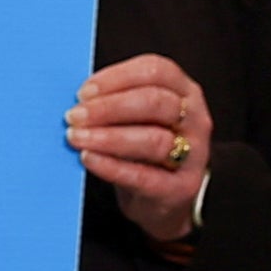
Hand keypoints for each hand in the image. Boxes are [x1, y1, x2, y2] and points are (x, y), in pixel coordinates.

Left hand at [69, 51, 210, 252]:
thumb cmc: (144, 149)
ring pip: (153, 140)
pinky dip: (111, 166)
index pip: (155, 71)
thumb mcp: (139, 117)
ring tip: (76, 138)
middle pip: (154, 102)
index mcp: (185, 90)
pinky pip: (144, 176)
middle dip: (109, 107)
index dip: (116, 77)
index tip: (83, 92)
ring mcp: (194, 154)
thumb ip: (117, 100)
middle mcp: (196, 118)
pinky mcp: (181, 188)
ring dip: (108, 137)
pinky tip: (88, 159)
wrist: (164, 199)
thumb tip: (78, 98)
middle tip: (74, 116)